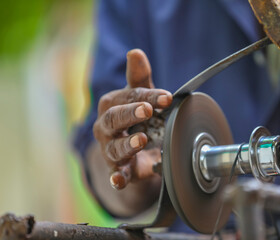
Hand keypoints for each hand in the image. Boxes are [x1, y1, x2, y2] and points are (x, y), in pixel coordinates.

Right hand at [93, 49, 171, 189]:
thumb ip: (139, 78)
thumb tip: (135, 52)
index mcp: (112, 105)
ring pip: (114, 147)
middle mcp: (106, 127)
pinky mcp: (117, 169)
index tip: (167, 97)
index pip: (128, 97)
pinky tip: (120, 180)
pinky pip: (115, 174)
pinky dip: (117, 178)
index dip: (147, 96)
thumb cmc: (137, 117)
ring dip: (127, 144)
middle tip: (147, 110)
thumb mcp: (141, 97)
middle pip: (113, 119)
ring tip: (141, 140)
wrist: (134, 148)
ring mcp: (110, 149)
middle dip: (130, 114)